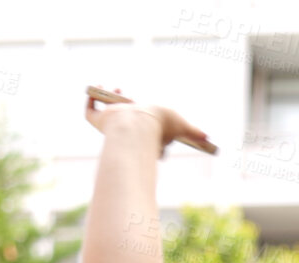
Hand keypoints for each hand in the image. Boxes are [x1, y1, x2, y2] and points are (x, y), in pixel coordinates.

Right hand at [84, 86, 210, 155]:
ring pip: (105, 112)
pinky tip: (91, 90)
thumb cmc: (160, 127)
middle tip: (123, 90)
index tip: (140, 101)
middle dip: (123, 101)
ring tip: (109, 87)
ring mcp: (111, 123)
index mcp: (143, 126)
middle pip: (122, 113)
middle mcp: (127, 125)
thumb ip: (194, 132)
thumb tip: (209, 138)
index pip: (139, 119)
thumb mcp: (182, 125)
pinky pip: (90, 112)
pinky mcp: (99, 121)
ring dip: (106, 98)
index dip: (140, 108)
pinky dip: (89, 102)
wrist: (138, 126)